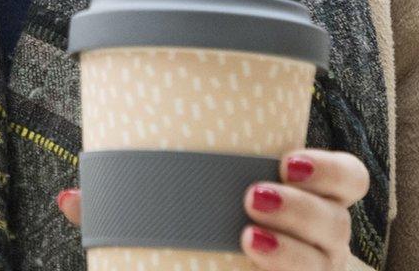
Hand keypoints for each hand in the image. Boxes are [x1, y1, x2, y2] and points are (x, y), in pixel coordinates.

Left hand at [56, 148, 367, 268]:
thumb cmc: (221, 236)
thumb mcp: (192, 211)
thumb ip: (134, 203)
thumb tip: (70, 197)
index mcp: (311, 201)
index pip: (348, 178)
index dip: (328, 168)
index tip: (285, 157)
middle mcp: (325, 241)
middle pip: (336, 221)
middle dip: (300, 207)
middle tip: (252, 197)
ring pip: (325, 263)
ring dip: (291, 252)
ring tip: (249, 239)